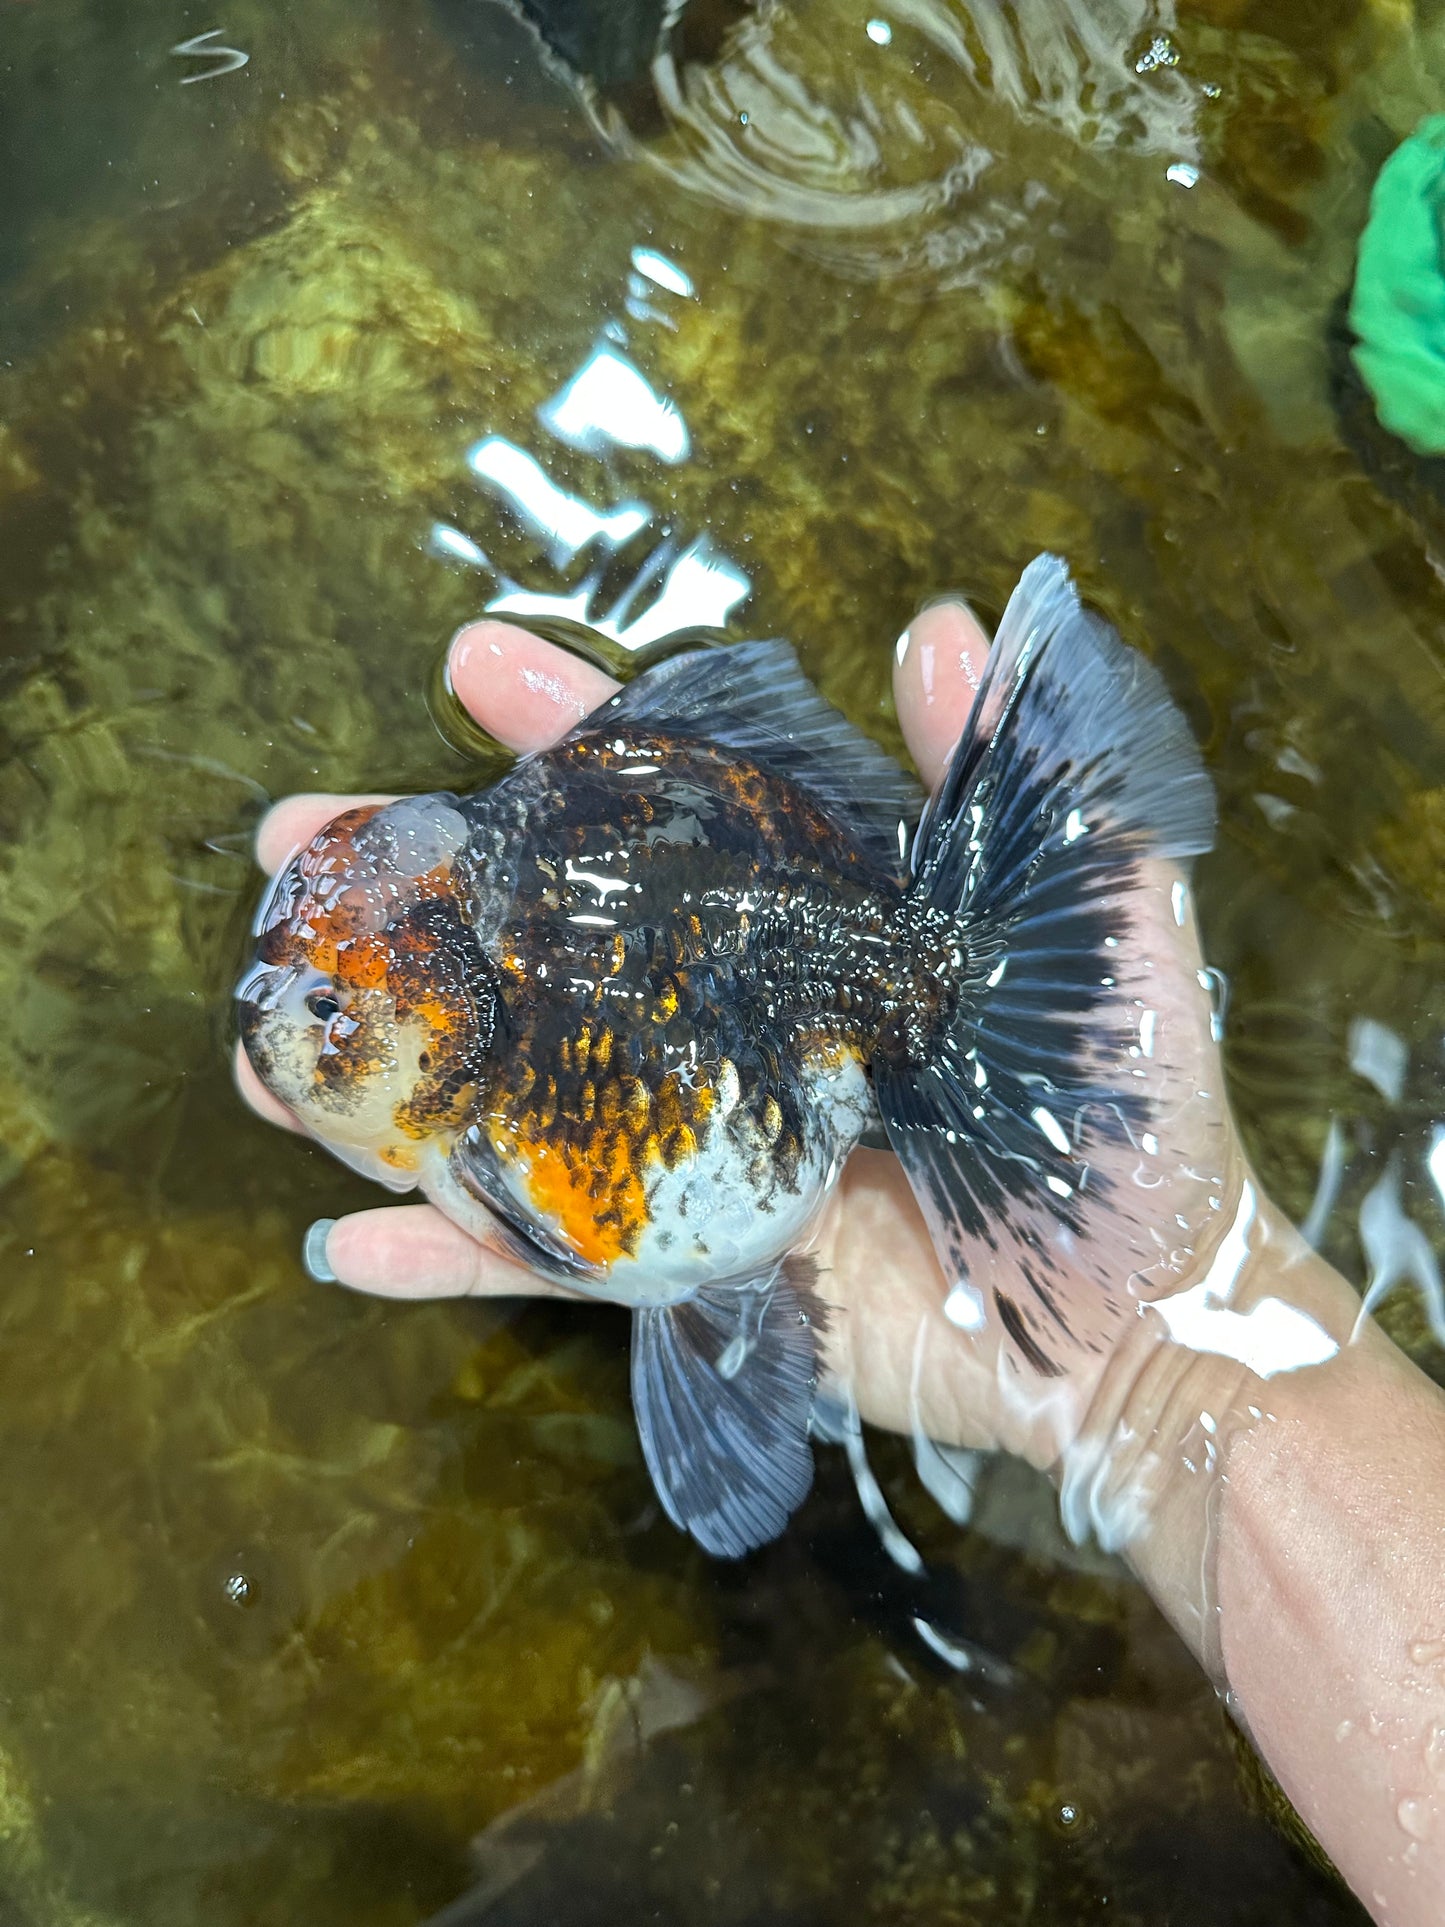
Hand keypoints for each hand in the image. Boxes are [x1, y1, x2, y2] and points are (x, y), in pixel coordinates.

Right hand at [234, 605, 1335, 1490]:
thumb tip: (932, 620)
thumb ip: (1016, 785)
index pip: (667, 810)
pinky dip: (449, 1259)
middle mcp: (732, 1026)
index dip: (569, 731)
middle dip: (410, 890)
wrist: (1151, 1325)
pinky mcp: (699, 1267)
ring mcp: (702, 1148)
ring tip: (262, 1040)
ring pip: (511, 1096)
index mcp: (809, 933)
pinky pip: (552, 1261)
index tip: (468, 663)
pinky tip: (345, 1244)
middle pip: (543, 941)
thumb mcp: (1100, 928)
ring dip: (383, 1072)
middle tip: (289, 844)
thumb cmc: (1140, 1122)